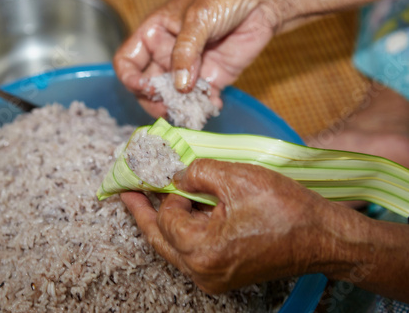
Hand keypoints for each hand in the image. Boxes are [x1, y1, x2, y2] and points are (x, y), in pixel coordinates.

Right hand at [113, 0, 282, 117]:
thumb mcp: (197, 18)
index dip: (129, 78)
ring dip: (177, 108)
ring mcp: (188, 70)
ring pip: (172, 98)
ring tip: (189, 111)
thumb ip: (185, 51)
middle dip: (153, 99)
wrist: (260, 0)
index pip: (128, 61)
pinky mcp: (211, 80)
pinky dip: (203, 108)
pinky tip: (212, 105)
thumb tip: (179, 86)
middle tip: (167, 105)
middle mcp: (166, 55)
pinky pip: (200, 101)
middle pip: (146, 86)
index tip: (143, 87)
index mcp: (154, 34)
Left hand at [120, 159, 334, 293]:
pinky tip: (185, 209)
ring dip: (164, 220)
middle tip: (126, 192)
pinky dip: (186, 229)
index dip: (168, 192)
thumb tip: (177, 174)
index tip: (168, 172)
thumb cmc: (286, 209)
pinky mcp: (224, 274)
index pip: (166, 219)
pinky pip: (193, 251)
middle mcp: (203, 272)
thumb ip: (197, 171)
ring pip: (175, 247)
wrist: (324, 237)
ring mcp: (213, 278)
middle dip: (142, 213)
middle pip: (159, 239)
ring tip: (151, 197)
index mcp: (202, 251)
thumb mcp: (237, 177)